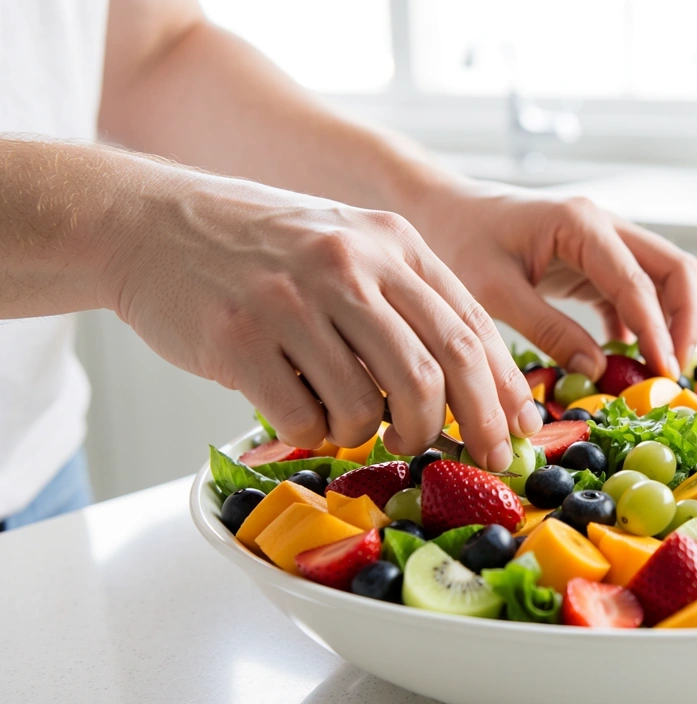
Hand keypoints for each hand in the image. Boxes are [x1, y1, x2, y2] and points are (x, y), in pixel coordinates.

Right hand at [104, 169, 540, 469]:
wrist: (150, 222)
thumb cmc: (263, 249)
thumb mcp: (348, 246)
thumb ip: (406, 302)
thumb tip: (473, 389)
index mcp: (390, 241)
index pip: (470, 326)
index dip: (501, 391)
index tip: (516, 435)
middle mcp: (349, 264)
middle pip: (437, 369)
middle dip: (465, 427)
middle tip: (464, 458)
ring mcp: (294, 299)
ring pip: (372, 403)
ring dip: (372, 432)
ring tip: (351, 421)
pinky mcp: (241, 338)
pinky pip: (305, 419)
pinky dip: (314, 433)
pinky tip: (298, 410)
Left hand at [409, 183, 696, 380]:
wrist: (440, 211)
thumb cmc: (459, 241)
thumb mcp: (495, 291)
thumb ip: (548, 329)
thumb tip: (597, 368)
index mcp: (581, 223)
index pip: (638, 282)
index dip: (657, 330)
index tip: (664, 372)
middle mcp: (603, 225)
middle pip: (673, 270)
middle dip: (683, 321)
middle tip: (673, 371)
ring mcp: (602, 242)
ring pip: (662, 280)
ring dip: (668, 323)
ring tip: (657, 370)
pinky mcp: (593, 262)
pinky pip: (633, 293)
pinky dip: (640, 325)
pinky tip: (627, 359)